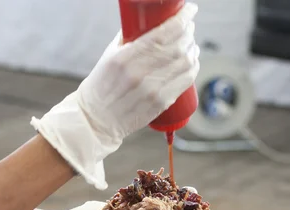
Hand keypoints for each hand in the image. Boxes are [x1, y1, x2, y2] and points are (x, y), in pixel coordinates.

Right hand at [31, 3, 199, 190]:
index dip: (182, 19)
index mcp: (125, 58)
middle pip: (178, 46)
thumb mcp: (109, 56)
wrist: (96, 119)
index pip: (163, 33)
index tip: (189, 10)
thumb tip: (148, 20)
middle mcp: (140, 73)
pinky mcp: (160, 103)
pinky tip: (191, 61)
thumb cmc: (101, 85)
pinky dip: (193, 67)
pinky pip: (186, 80)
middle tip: (188, 27)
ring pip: (186, 62)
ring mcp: (152, 90)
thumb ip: (129, 37)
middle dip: (188, 32)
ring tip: (190, 44)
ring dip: (193, 49)